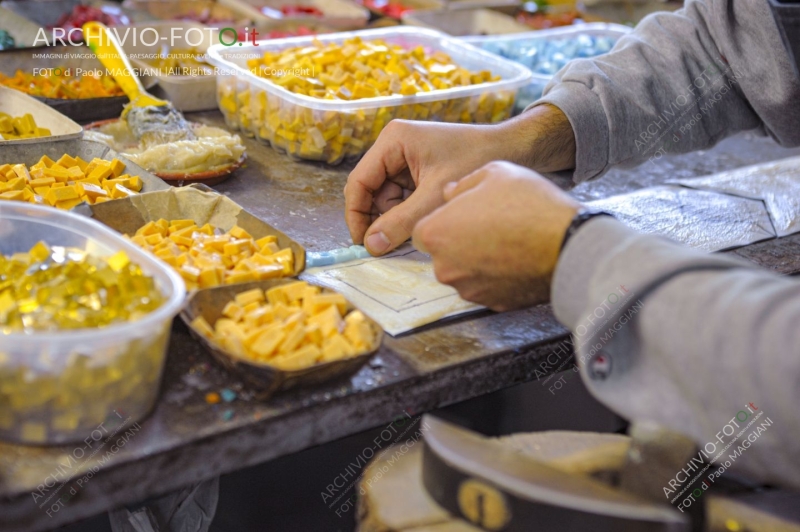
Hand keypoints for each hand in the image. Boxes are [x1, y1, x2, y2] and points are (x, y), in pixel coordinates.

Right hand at [344, 105, 575, 255]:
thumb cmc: (478, 161)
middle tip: (390, 246)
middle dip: (380, 219)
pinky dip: (410, 214)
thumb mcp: (434, 197)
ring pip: (388, 199)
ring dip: (397, 219)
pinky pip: (404, 198)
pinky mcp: (421, 171)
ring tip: (418, 230)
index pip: (359, 182)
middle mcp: (395, 146)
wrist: (516, 150)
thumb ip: (401, 223)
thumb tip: (371, 246)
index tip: (364, 243)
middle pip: (372, 192)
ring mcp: (407, 159)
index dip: (357, 215)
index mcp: (393, 141)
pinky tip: (427, 222)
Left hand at [412, 162, 580, 311]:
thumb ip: (462, 184)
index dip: (442, 220)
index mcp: (435, 234)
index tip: (462, 214)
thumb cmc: (528, 205)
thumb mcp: (493, 172)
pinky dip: (495, 275)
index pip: (421, 231)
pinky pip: (485, 285)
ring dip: (476, 258)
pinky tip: (515, 256)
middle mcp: (444, 267)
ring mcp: (468, 289)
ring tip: (505, 239)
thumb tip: (449, 193)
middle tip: (487, 223)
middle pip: (442, 252)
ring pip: (463, 271)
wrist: (567, 243)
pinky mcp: (491, 304)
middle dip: (458, 240)